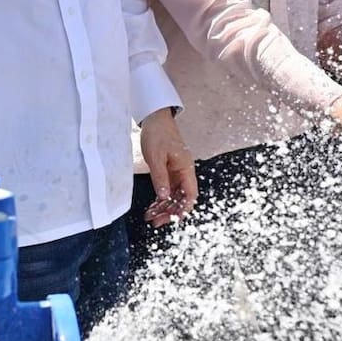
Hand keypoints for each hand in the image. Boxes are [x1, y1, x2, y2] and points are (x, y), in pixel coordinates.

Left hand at [138, 108, 197, 225]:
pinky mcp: (168, 171)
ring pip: (173, 196)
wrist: (155, 119)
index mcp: (186, 168)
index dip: (184, 208)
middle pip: (181, 198)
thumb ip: (160, 178)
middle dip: (170, 211)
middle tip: (156, 221)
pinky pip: (167, 189)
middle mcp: (184, 172)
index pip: (190, 194)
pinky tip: (151, 207)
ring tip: (150, 217)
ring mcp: (176, 172)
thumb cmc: (158, 134)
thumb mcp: (156, 157)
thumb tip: (164, 197)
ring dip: (164, 207)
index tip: (173, 218)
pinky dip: (160, 199)